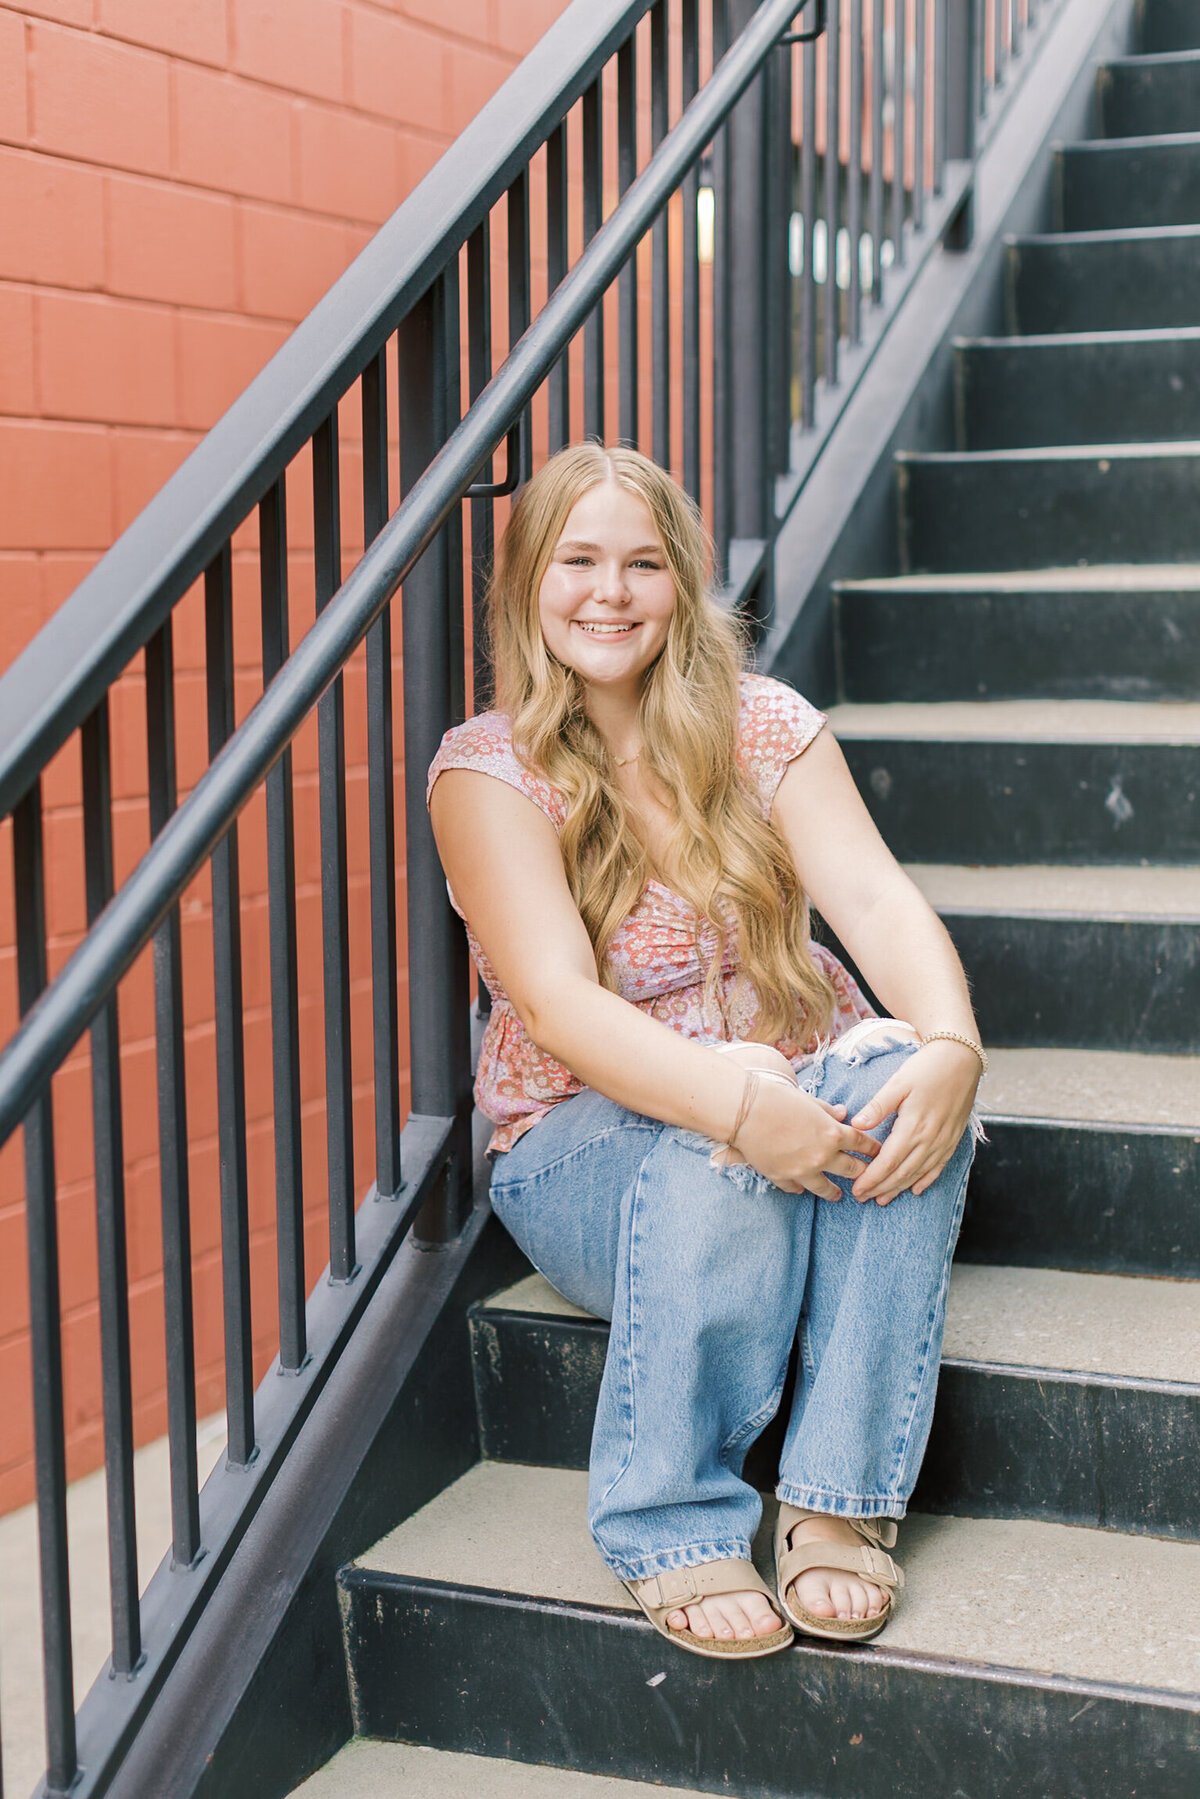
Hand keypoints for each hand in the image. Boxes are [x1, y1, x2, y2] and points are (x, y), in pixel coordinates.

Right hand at [733, 1079, 881, 1199]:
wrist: (745, 1111)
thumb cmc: (777, 1098)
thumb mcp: (809, 1100)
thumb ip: (828, 1111)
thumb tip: (843, 1113)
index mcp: (833, 1133)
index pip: (862, 1144)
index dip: (873, 1149)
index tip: (878, 1153)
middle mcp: (823, 1156)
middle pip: (852, 1170)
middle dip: (862, 1173)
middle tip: (867, 1178)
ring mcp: (803, 1170)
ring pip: (827, 1188)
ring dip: (835, 1192)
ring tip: (838, 1195)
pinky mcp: (783, 1178)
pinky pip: (797, 1189)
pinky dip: (800, 1188)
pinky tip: (802, 1188)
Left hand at [848, 1039, 979, 1203]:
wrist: (961, 1058)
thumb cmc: (927, 1067)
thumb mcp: (898, 1082)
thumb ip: (878, 1106)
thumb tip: (856, 1125)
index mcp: (913, 1127)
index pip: (888, 1162)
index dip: (871, 1178)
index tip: (856, 1189)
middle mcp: (930, 1139)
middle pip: (902, 1172)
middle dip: (881, 1187)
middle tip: (862, 1198)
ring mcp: (944, 1141)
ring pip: (919, 1173)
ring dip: (899, 1188)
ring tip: (882, 1199)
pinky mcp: (953, 1138)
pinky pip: (939, 1167)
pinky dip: (926, 1180)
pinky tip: (915, 1189)